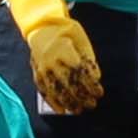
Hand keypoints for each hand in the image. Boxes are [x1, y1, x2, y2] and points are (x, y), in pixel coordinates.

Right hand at [8, 0, 102, 114]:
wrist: (41, 27)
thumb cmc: (65, 31)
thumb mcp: (81, 39)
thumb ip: (88, 58)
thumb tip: (96, 77)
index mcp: (63, 51)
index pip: (79, 72)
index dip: (90, 84)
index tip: (100, 92)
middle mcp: (50, 62)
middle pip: (68, 84)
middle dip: (81, 96)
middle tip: (93, 104)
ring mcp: (42, 69)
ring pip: (56, 90)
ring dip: (69, 102)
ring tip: (79, 110)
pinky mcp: (37, 74)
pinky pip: (44, 91)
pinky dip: (53, 102)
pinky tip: (62, 110)